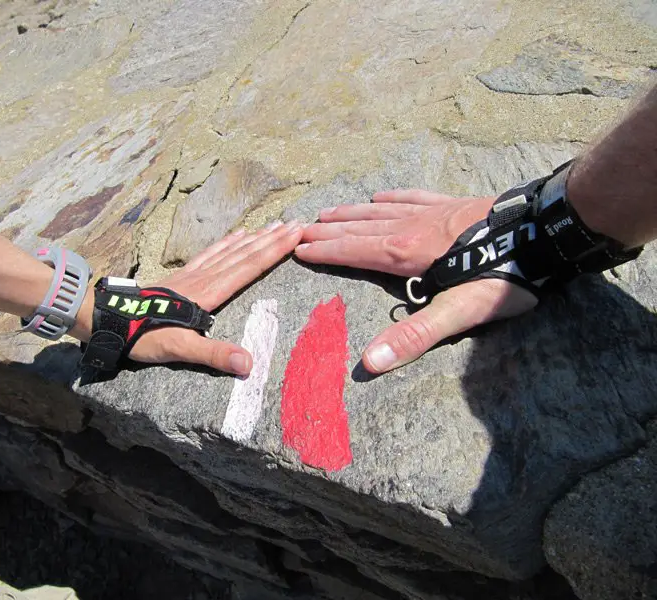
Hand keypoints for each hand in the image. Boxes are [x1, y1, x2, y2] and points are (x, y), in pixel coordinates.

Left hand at [128, 221, 302, 374]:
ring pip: (231, 251)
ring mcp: (193, 274)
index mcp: (209, 293)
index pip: (249, 267)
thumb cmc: (144, 335)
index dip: (274, 251)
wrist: (111, 318)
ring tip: (275, 224)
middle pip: (245, 254)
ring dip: (255, 238)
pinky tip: (237, 234)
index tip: (295, 234)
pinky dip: (227, 242)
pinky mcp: (183, 275)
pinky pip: (211, 253)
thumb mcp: (178, 350)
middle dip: (272, 239)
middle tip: (297, 224)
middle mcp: (205, 278)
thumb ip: (213, 355)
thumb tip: (248, 363)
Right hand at [295, 190, 537, 373]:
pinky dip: (389, 198)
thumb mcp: (460, 313)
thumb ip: (414, 335)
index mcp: (405, 254)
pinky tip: (380, 196)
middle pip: (360, 228)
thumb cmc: (503, 276)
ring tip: (327, 213)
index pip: (353, 251)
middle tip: (300, 229)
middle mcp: (411, 227)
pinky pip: (410, 197)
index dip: (324, 251)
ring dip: (351, 213)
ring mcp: (431, 212)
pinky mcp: (452, 203)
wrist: (544, 231)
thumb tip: (370, 361)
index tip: (297, 248)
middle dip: (329, 231)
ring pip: (379, 211)